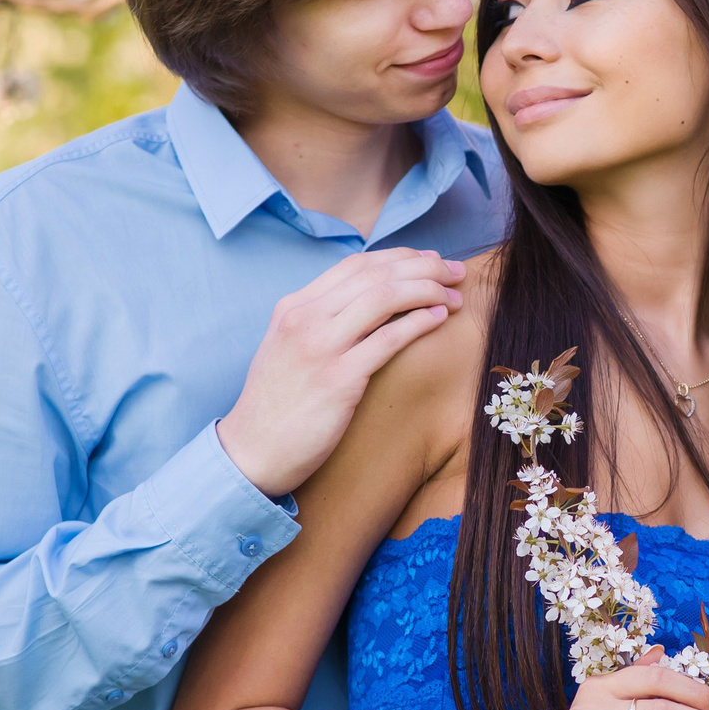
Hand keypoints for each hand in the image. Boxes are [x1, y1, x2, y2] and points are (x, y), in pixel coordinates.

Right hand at [216, 248, 466, 495]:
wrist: (252, 452)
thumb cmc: (277, 406)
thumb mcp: (289, 349)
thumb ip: (321, 322)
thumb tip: (368, 304)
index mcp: (294, 308)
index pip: (355, 265)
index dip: (399, 257)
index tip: (430, 260)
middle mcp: (305, 319)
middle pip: (375, 274)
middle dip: (424, 267)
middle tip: (456, 271)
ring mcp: (320, 348)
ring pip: (384, 298)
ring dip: (428, 289)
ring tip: (455, 294)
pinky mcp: (338, 380)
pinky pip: (387, 339)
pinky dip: (419, 322)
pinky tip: (440, 317)